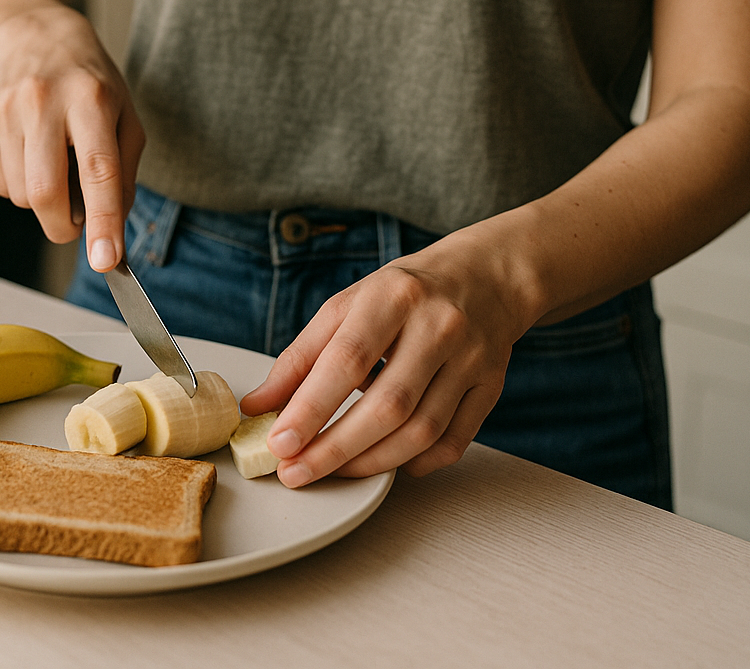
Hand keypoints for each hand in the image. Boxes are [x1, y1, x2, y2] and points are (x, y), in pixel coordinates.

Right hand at [0, 3, 143, 271]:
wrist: (38, 37)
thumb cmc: (91, 83)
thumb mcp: (125, 118)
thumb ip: (123, 176)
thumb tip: (112, 234)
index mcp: (91, 99)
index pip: (98, 171)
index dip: (102, 221)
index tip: (106, 260)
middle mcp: (44, 100)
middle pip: (45, 193)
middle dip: (62, 226)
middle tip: (76, 223)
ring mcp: (6, 109)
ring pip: (21, 195)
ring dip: (42, 199)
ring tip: (55, 163)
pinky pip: (0, 184)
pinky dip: (19, 184)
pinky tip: (30, 153)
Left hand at [239, 240, 530, 486]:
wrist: (484, 277)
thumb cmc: (404, 294)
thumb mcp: (346, 307)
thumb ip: (301, 357)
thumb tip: (258, 406)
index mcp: (394, 296)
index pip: (348, 359)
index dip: (312, 407)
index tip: (281, 443)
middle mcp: (438, 326)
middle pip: (387, 405)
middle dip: (335, 448)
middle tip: (296, 472)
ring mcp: (471, 359)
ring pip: (422, 431)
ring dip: (370, 462)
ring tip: (332, 471)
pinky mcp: (490, 387)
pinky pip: (454, 442)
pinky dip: (416, 463)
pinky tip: (386, 463)